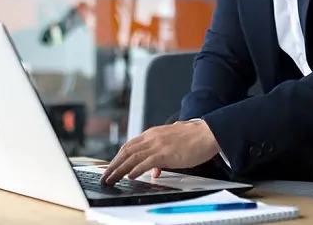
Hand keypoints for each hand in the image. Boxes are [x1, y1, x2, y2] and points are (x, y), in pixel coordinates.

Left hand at [100, 119, 219, 185]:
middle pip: (126, 151)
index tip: (111, 167)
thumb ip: (160, 156)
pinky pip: (146, 162)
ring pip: (132, 157)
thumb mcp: (172, 145)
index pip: (129, 145)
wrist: (208, 133)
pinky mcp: (165, 152)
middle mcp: (152, 137)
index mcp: (152, 134)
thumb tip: (153, 169)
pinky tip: (129, 176)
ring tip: (111, 179)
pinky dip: (136, 169)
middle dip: (113, 165)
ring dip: (119, 169)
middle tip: (105, 176)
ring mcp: (158, 144)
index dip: (118, 157)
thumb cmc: (194, 138)